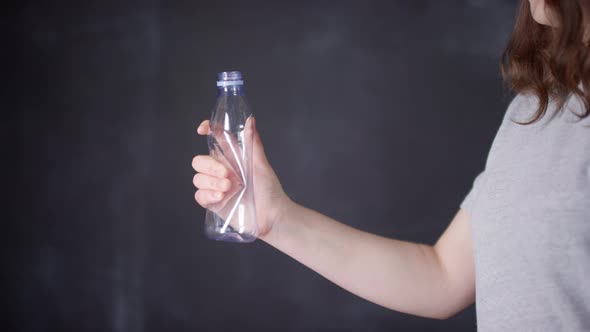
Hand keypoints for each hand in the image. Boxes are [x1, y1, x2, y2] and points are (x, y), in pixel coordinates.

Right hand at [192, 116, 289, 237]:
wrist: (272, 215)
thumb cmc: (269, 189)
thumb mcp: (261, 164)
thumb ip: (253, 143)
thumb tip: (251, 120)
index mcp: (232, 158)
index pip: (215, 139)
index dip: (207, 131)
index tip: (202, 129)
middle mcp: (221, 171)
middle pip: (199, 161)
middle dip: (210, 166)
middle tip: (227, 175)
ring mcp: (215, 187)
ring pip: (198, 178)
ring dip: (211, 182)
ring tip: (228, 189)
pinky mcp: (213, 203)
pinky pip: (199, 195)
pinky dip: (207, 195)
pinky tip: (221, 197)